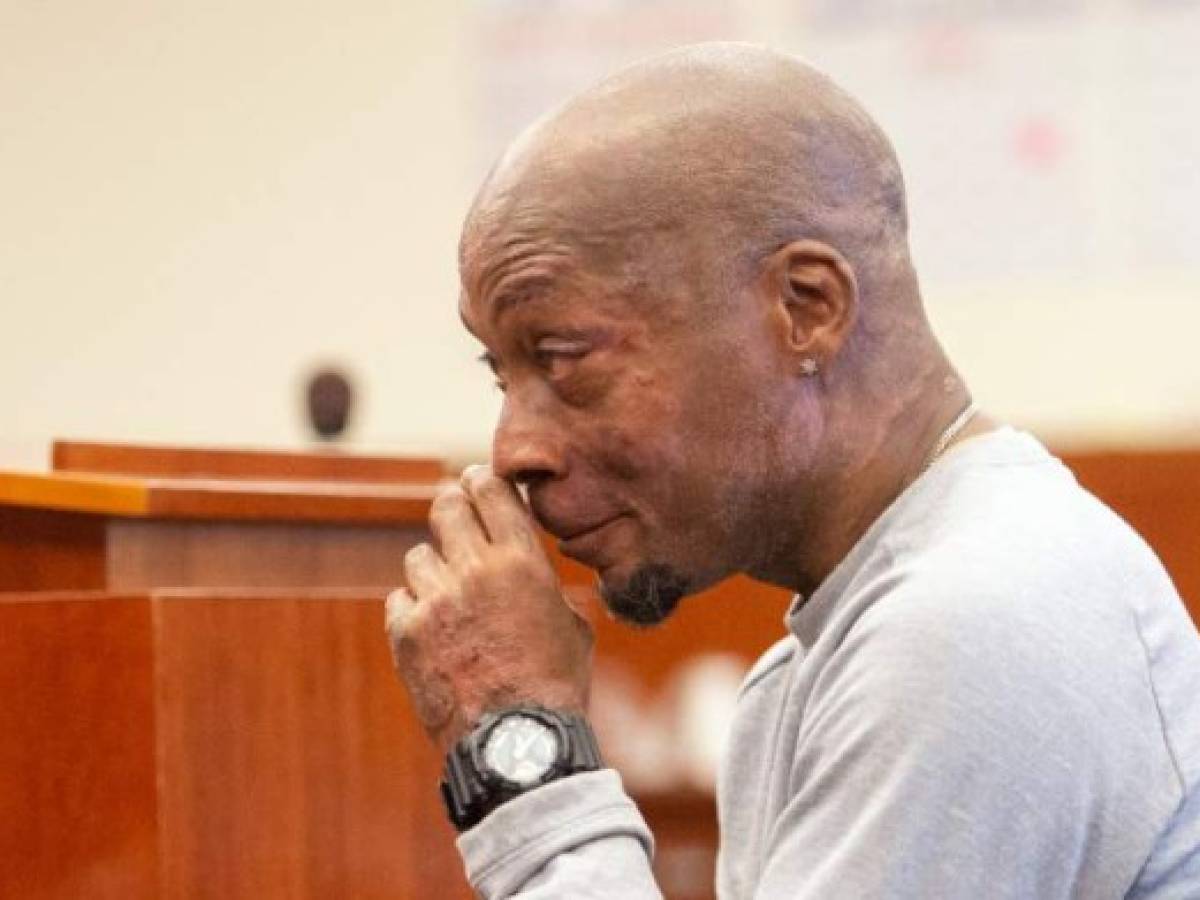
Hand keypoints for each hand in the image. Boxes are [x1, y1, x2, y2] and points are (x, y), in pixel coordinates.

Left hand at [386, 465, 593, 752]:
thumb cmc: (554, 687)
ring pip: (419, 556)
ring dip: (433, 570)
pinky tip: (433, 630)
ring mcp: (436, 600)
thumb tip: (532, 571)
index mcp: (522, 562)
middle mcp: (475, 570)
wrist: (516, 742)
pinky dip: (413, 610)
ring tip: (450, 598)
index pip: (491, 491)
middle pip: (445, 506)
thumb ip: (545, 586)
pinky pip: (399, 599)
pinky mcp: (406, 632)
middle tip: (454, 515)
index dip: (481, 481)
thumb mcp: (571, 626)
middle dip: (450, 507)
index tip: (476, 482)